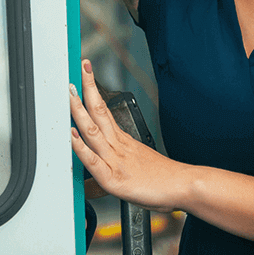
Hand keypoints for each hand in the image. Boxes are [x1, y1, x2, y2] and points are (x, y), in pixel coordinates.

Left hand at [69, 60, 186, 212]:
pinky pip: (93, 161)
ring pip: (92, 130)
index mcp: (122, 139)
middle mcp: (117, 144)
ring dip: (79, 110)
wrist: (184, 185)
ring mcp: (114, 159)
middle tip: (77, 69)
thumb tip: (101, 165)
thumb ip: (117, 161)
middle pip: (98, 111)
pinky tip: (72, 135)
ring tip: (69, 92)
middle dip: (85, 89)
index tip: (84, 71)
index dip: (92, 89)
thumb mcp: (137, 163)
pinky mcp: (113, 178)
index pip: (103, 108)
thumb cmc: (163, 178)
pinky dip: (81, 147)